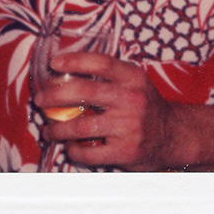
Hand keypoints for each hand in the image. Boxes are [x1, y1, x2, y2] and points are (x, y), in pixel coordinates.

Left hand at [34, 51, 180, 170]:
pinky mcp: (125, 151)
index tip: (54, 64)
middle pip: (84, 92)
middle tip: (40, 100)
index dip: (74, 61)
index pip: (100, 62)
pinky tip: (70, 147)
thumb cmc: (145, 105)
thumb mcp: (135, 81)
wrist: (173, 135)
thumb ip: (109, 74)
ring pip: (80, 126)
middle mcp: (131, 99)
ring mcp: (128, 126)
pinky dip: (74, 150)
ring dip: (57, 128)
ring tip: (49, 130)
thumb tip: (66, 71)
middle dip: (54, 96)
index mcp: (132, 77)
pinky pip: (89, 153)